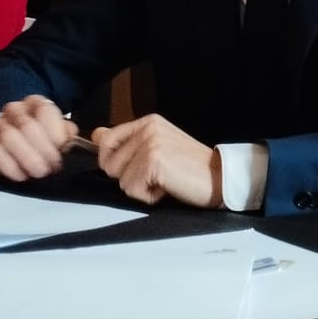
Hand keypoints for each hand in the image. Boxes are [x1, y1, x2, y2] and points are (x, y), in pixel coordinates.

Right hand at [0, 97, 77, 181]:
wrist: (4, 151)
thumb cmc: (37, 142)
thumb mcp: (55, 136)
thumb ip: (67, 136)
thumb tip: (72, 143)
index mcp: (36, 103)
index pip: (45, 111)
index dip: (55, 133)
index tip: (62, 152)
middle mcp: (15, 110)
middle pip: (28, 125)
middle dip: (43, 149)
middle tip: (52, 168)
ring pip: (9, 136)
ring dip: (26, 157)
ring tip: (39, 173)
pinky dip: (8, 165)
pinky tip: (20, 176)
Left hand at [91, 114, 223, 207]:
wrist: (220, 178)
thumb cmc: (190, 167)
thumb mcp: (157, 147)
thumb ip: (127, 141)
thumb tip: (96, 134)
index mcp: (148, 122)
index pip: (105, 140)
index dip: (112, 160)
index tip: (136, 166)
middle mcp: (148, 128)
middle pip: (108, 163)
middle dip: (128, 176)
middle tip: (157, 174)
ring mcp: (150, 144)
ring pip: (119, 179)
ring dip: (140, 188)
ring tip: (164, 180)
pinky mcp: (153, 162)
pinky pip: (131, 190)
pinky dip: (148, 196)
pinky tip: (167, 187)